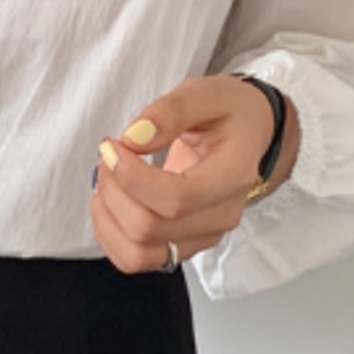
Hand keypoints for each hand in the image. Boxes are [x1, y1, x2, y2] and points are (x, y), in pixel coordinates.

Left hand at [89, 74, 297, 274]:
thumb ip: (169, 111)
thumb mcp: (204, 94)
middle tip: (109, 156)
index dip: (131, 177)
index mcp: (234, 175)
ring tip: (107, 181)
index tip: (112, 145)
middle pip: (150, 228)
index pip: (176, 198)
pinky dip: (110, 235)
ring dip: (108, 217)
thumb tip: (133, 140)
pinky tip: (110, 202)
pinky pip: (136, 259)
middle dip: (114, 191)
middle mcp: (222, 215)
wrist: (246, 134)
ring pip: (139, 253)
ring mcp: (203, 236)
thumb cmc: (227, 113)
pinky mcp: (183, 244)